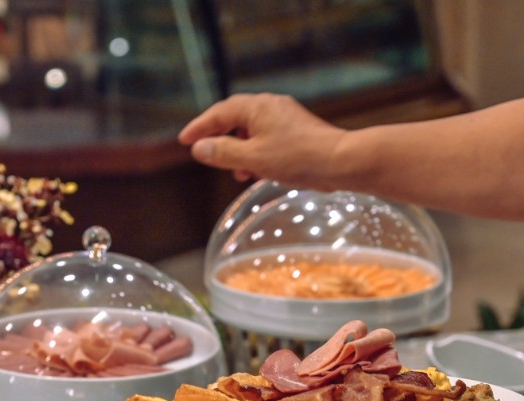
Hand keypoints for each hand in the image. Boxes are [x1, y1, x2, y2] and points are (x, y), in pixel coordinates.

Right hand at [178, 94, 347, 188]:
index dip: (199, 128)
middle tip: (202, 152)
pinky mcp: (296, 131)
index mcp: (256, 107)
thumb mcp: (253, 158)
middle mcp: (269, 106)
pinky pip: (266, 138)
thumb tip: (199, 148)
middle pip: (234, 118)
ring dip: (237, 149)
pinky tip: (254, 171)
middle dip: (218, 137)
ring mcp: (284, 117)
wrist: (339, 162)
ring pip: (251, 130)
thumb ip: (223, 153)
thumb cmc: (297, 157)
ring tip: (232, 171)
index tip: (184, 140)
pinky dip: (254, 152)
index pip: (219, 114)